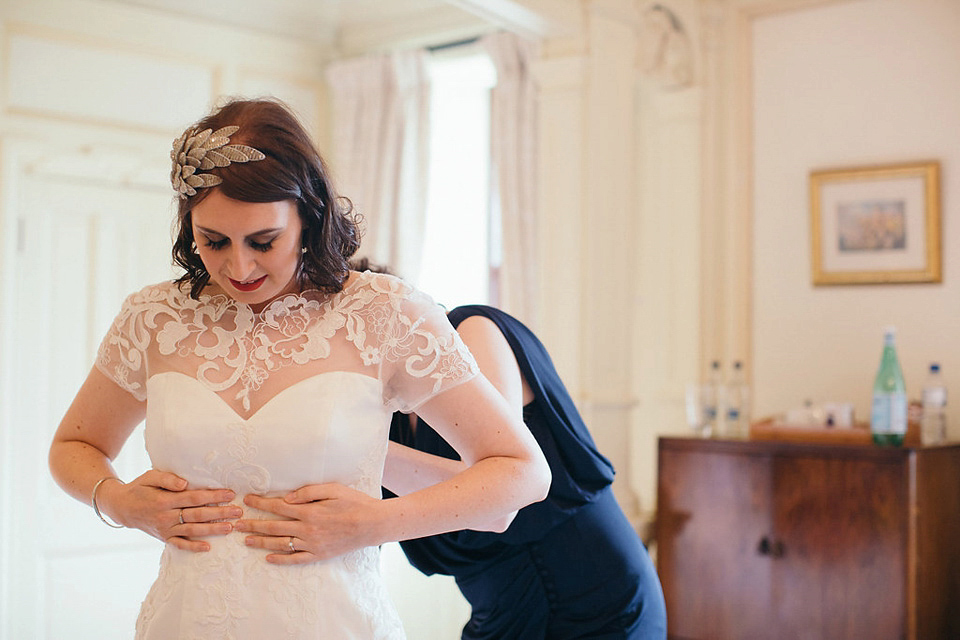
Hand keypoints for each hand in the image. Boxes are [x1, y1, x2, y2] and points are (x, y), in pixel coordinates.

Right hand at [99, 470, 240, 551]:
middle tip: (238, 512)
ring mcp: (165, 530)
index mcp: (165, 500)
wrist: (122, 508)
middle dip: (220, 513)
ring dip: (212, 530)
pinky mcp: (164, 538)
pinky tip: (208, 548)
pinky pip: (180, 545)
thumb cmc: (140, 488)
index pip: (194, 498)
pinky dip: (193, 547)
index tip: (230, 494)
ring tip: (230, 527)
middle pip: (197, 515)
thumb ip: (167, 478)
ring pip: (192, 531)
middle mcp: (166, 517)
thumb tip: (184, 483)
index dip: (213, 496)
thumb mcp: (150, 477)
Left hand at [236, 483, 382, 564]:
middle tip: (236, 524)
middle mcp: (307, 530)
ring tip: (245, 540)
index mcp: (309, 511)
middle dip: (252, 524)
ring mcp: (312, 544)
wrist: (372, 524)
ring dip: (260, 542)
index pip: (278, 507)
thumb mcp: (332, 489)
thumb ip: (308, 492)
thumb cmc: (354, 502)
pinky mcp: (318, 554)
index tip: (246, 500)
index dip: (260, 503)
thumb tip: (286, 498)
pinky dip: (280, 559)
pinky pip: (295, 559)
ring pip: (280, 544)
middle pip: (273, 527)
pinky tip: (268, 558)